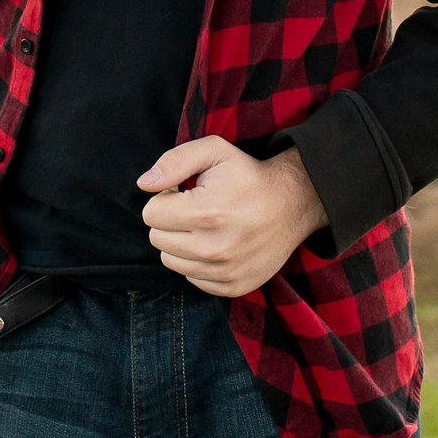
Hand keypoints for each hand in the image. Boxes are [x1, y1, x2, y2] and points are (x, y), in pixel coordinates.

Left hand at [137, 137, 325, 297]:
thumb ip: (174, 161)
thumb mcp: (214, 150)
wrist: (293, 203)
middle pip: (157, 239)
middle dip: (170, 220)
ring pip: (171, 261)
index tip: (186, 192)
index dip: (166, 197)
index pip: (151, 214)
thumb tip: (144, 183)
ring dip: (181, 242)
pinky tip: (217, 243)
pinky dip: (197, 262)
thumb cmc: (248, 175)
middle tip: (196, 208)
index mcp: (207, 213)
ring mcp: (225, 272)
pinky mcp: (233, 286)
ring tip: (206, 225)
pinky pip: (192, 278)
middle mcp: (215, 248)